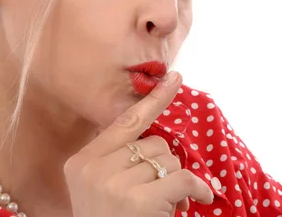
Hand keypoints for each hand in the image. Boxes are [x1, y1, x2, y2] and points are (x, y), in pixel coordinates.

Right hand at [63, 71, 213, 216]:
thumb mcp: (99, 189)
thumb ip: (118, 160)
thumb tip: (156, 140)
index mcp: (81, 162)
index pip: (125, 121)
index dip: (154, 100)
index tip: (174, 77)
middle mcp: (93, 169)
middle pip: (152, 143)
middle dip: (164, 167)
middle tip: (161, 196)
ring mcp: (114, 184)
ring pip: (168, 160)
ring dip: (176, 183)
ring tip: (165, 208)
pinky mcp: (138, 201)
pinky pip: (182, 179)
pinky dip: (198, 189)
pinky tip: (200, 199)